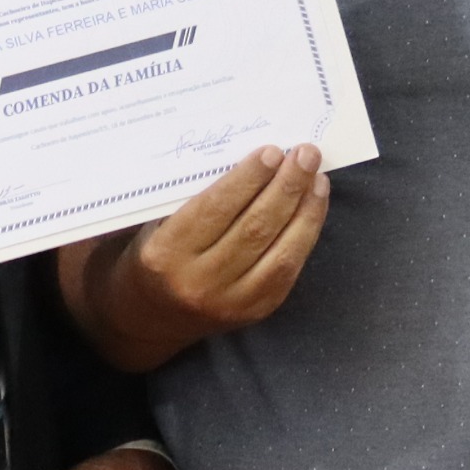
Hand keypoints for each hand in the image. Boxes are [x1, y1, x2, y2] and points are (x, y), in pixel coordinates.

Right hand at [108, 147, 329, 351]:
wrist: (153, 317)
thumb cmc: (158, 255)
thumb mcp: (159, 225)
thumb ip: (198, 199)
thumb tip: (255, 162)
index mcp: (167, 253)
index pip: (215, 209)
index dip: (248, 179)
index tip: (272, 151)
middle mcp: (199, 281)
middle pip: (254, 228)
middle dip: (286, 187)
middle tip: (305, 155)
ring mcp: (231, 302)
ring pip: (279, 251)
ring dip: (305, 210)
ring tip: (317, 177)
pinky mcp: (256, 311)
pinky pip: (289, 270)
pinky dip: (306, 235)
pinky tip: (314, 207)